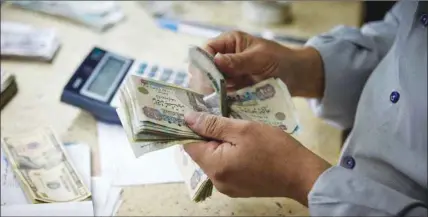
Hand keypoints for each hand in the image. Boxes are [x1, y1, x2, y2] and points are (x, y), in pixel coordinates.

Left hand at [183, 111, 330, 205]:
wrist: (302, 175)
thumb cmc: (275, 149)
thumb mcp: (243, 129)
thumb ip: (213, 125)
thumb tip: (188, 119)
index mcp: (215, 167)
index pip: (189, 145)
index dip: (191, 127)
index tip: (198, 112)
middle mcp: (217, 181)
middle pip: (201, 153)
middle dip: (207, 134)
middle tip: (222, 116)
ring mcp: (228, 187)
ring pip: (214, 160)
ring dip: (220, 144)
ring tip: (235, 129)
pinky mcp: (238, 188)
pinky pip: (225, 168)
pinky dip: (229, 154)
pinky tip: (243, 145)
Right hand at [189, 31, 324, 97]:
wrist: (297, 77)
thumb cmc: (281, 60)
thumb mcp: (261, 58)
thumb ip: (239, 60)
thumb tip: (216, 59)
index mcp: (230, 42)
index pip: (208, 49)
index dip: (203, 62)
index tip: (204, 77)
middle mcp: (226, 57)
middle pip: (205, 67)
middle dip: (204, 80)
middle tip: (206, 94)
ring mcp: (228, 74)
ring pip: (210, 83)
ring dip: (210, 93)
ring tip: (211, 103)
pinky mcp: (233, 89)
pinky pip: (221, 95)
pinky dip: (219, 101)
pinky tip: (218, 108)